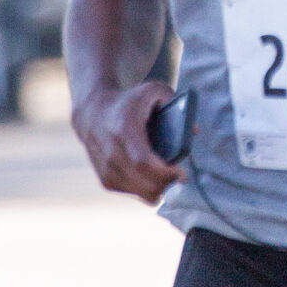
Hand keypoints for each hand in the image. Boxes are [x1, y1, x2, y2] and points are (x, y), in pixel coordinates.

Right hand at [74, 81, 180, 203]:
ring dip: (159, 189)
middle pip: (145, 184)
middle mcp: (111, 152)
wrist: (92, 112)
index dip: (165, 174)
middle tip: (178, 178)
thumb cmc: (129, 101)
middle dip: (167, 184)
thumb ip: (175, 103)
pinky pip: (133, 194)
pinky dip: (147, 190)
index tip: (181, 173)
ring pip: (141, 194)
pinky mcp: (105, 180)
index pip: (143, 162)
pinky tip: (153, 179)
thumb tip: (193, 130)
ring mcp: (106, 169)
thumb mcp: (152, 91)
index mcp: (124, 130)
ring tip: (168, 178)